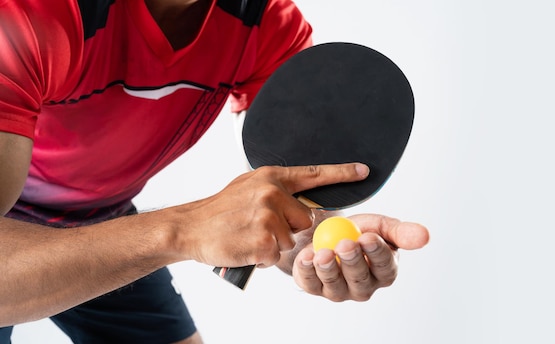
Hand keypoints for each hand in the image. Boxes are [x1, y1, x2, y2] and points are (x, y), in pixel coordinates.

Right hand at [168, 163, 368, 268]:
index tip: (365, 171)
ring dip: (274, 244)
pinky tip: (246, 247)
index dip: (342, 173)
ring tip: (249, 235)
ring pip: (291, 240)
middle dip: (289, 228)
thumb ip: (275, 189)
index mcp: (271, 177)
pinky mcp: (261, 241)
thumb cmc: (221, 209)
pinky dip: (263, 257)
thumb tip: (301, 201)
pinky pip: (276, 255)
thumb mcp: (248, 186)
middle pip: (306, 219)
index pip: (314, 174)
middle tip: (261, 226)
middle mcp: (272, 193)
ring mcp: (266, 217)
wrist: (189, 227)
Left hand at [292, 214, 428, 300]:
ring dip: (328, 268)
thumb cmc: (359, 232)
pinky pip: (310, 283)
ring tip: (324, 252)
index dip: (376, 253)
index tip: (369, 238)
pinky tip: (307, 256)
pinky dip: (307, 270)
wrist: (327, 232)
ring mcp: (338, 291)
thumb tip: (425, 236)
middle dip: (353, 261)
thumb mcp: (380, 226)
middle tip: (346, 244)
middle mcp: (363, 287)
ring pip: (335, 285)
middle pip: (359, 279)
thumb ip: (401, 232)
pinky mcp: (314, 287)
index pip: (384, 267)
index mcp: (384, 272)